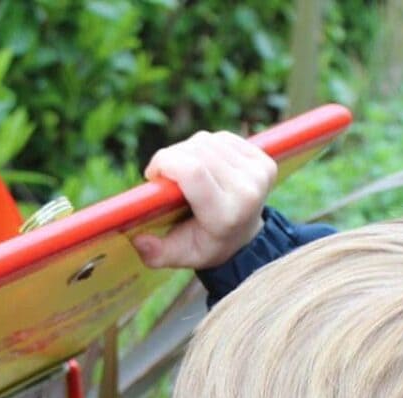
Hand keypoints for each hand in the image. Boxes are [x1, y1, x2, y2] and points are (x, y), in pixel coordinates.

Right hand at [132, 131, 276, 269]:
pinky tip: (204, 165)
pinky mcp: (264, 160)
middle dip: (171, 158)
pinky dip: (206, 146)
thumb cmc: (205, 245)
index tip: (153, 175)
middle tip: (165, 177)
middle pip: (196, 152)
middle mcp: (247, 191)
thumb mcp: (179, 255)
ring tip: (184, 173)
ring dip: (187, 151)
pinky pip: (222, 138)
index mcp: (225, 215)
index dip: (165, 162)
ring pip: (207, 141)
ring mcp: (259, 173)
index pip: (192, 171)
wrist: (244, 240)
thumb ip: (156, 253)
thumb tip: (138, 240)